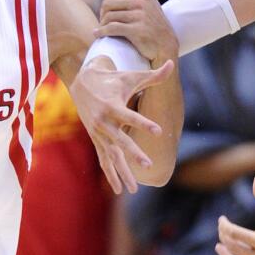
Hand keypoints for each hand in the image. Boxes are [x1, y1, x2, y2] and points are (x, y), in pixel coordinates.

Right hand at [70, 57, 175, 193]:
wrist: (81, 83)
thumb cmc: (112, 79)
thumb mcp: (131, 76)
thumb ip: (153, 75)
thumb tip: (172, 64)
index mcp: (112, 106)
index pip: (130, 116)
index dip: (143, 123)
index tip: (158, 131)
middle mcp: (103, 122)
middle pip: (120, 140)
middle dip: (133, 153)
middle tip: (148, 165)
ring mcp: (98, 134)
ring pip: (111, 156)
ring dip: (122, 172)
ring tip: (134, 190)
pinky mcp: (96, 141)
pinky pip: (104, 160)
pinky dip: (111, 175)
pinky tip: (120, 190)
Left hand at [97, 0, 179, 63]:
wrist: (166, 46)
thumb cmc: (153, 25)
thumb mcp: (148, 4)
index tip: (107, 11)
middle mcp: (142, 1)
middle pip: (108, 3)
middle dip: (103, 13)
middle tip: (103, 22)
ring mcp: (140, 16)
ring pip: (109, 16)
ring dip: (102, 24)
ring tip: (102, 29)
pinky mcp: (137, 31)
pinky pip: (111, 28)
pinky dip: (101, 32)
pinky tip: (98, 34)